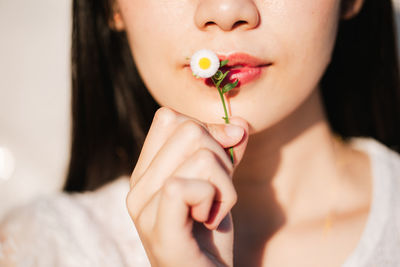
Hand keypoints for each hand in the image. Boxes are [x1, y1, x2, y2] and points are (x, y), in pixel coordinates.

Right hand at [126, 107, 248, 266]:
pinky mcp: (159, 229)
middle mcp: (138, 185)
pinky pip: (188, 186)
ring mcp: (144, 208)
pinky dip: (217, 200)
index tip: (222, 158)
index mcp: (147, 172)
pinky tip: (209, 220)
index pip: (169, 118)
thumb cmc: (209, 236)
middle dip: (221, 157)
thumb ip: (226, 152)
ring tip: (213, 211)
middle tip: (217, 192)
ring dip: (225, 185)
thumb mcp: (220, 185)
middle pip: (189, 129)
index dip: (206, 128)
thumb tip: (240, 123)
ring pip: (201, 156)